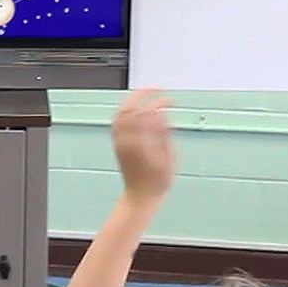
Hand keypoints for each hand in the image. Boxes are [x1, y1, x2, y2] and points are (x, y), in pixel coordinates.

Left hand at [111, 89, 174, 204]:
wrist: (140, 197)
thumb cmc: (158, 182)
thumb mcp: (168, 158)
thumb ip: (164, 134)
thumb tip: (162, 114)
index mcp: (139, 143)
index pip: (146, 114)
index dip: (159, 103)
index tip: (171, 100)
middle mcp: (125, 141)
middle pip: (128, 109)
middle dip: (141, 95)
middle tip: (155, 88)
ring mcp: (119, 143)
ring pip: (120, 115)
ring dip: (132, 102)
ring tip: (146, 96)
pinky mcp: (117, 146)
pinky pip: (117, 123)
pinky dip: (126, 112)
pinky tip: (137, 111)